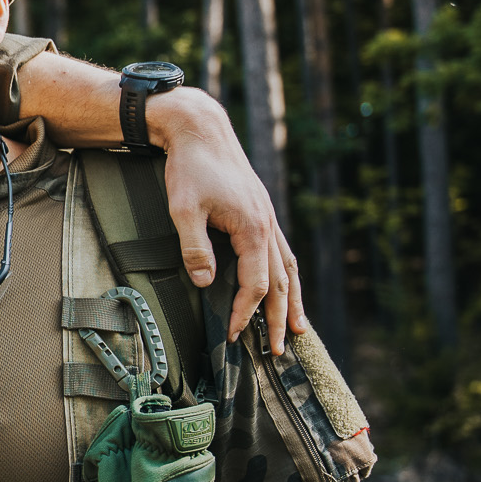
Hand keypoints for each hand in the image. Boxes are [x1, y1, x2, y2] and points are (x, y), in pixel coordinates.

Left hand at [148, 90, 307, 351]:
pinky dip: (285, 276)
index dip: (244, 313)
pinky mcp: (261, 212)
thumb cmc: (189, 168)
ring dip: (292, 301)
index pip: (255, 284)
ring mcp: (268, 218)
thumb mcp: (183, 210)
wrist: (200, 130)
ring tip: (297, 328)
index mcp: (253, 228)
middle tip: (278, 351)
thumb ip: (195, 248)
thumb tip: (207, 283)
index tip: (231, 335)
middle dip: (279, 319)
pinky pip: (280, 252)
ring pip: (287, 268)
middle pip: (280, 283)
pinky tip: (283, 287)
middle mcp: (268, 225)